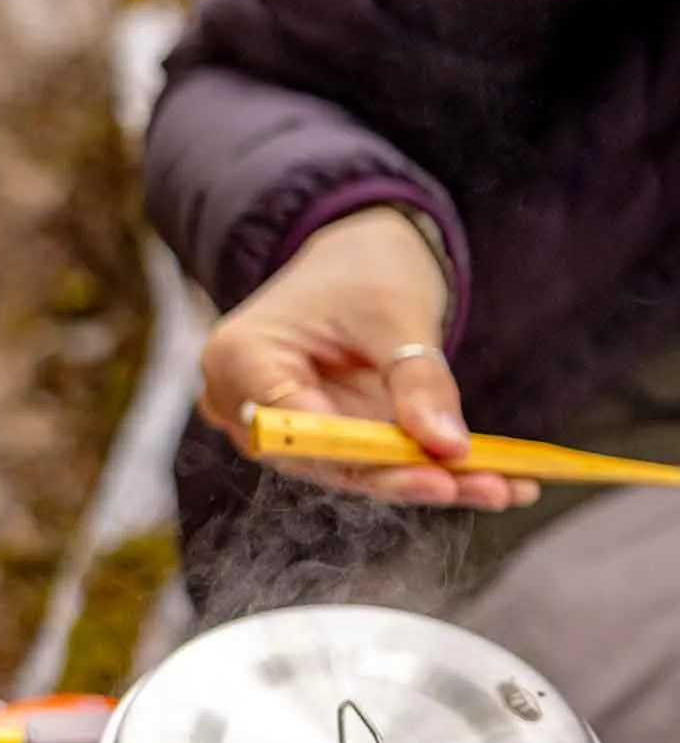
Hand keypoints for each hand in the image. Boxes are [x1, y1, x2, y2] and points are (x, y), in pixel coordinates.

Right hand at [199, 207, 531, 511]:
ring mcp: (278, 429)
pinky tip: (487, 479)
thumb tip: (447, 447)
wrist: (354, 254)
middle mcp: (244, 407)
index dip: (367, 457)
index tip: (435, 473)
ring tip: (501, 485)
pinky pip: (367, 464)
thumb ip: (417, 379)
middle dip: (409, 478)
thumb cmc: (360, 267)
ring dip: (426, 480)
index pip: (299, 430)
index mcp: (241, 361)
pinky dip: (423, 468)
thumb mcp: (395, 312)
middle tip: (484, 488)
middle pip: (325, 462)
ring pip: (352, 471)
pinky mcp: (316, 440)